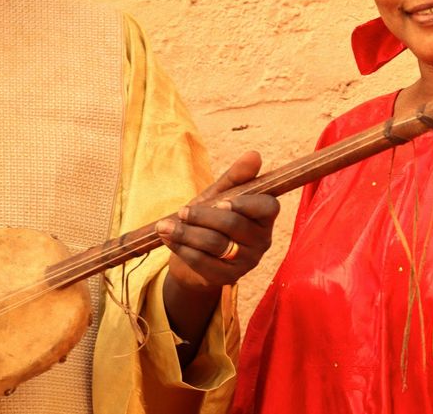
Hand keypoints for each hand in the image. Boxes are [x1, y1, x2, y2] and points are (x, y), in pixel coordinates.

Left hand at [156, 150, 279, 291]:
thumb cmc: (210, 220)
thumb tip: (254, 154)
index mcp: (264, 217)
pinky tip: (168, 240)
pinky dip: (182, 249)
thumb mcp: (220, 195)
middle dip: (203, 216)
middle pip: (233, 224)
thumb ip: (236, 177)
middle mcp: (262, 241)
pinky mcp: (228, 278)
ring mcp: (247, 262)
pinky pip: (202, 262)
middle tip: (182, 211)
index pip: (268, 207)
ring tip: (164, 226)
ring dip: (185, 233)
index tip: (221, 201)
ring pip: (215, 243)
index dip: (245, 204)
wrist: (194, 257)